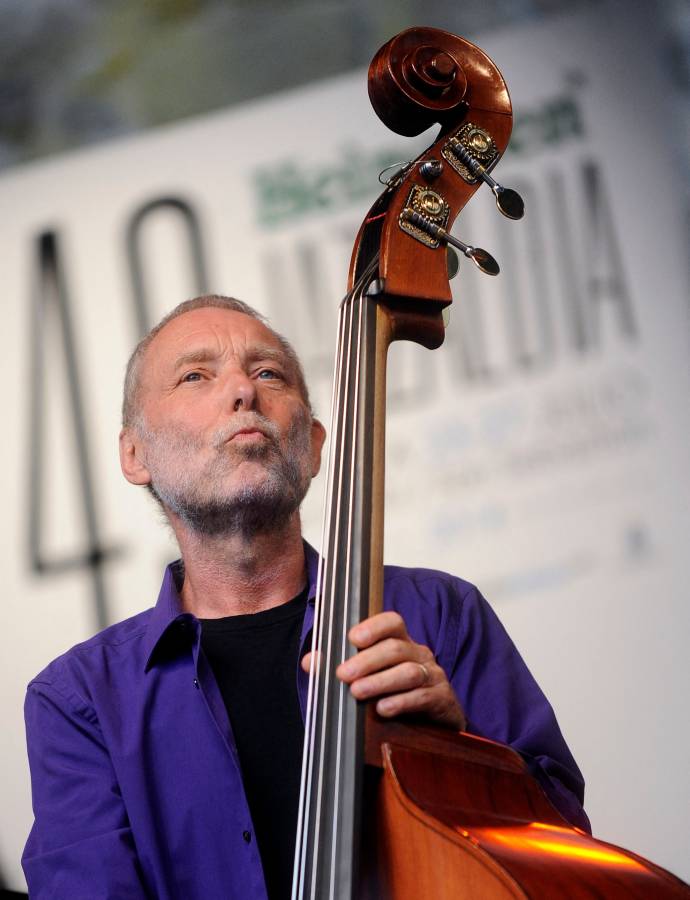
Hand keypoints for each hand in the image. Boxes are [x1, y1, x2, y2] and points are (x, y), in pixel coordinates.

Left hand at [302, 611, 465, 729]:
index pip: (392, 622)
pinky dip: (401, 702)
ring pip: (408, 671)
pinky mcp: (441, 699)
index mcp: (401, 642)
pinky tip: (382, 709)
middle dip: (366, 660)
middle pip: (395, 648)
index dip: (373, 626)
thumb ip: (341, 666)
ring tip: (357, 692)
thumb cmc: (396, 693)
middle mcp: (419, 653)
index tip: (352, 638)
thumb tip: (311, 661)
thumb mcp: (369, 678)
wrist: (434, 725)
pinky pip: (422, 696)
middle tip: (342, 674)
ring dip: (380, 681)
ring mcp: (433, 675)